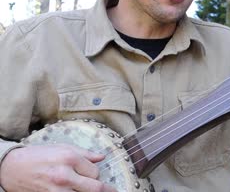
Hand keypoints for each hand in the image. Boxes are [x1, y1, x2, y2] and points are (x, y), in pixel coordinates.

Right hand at [0, 144, 116, 191]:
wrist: (12, 168)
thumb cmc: (38, 156)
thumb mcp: (62, 148)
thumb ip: (85, 153)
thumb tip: (102, 157)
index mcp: (70, 158)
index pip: (95, 172)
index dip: (96, 174)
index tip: (93, 174)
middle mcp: (65, 175)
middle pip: (96, 188)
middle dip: (104, 190)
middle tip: (111, 191)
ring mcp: (57, 190)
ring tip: (89, 189)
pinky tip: (75, 191)